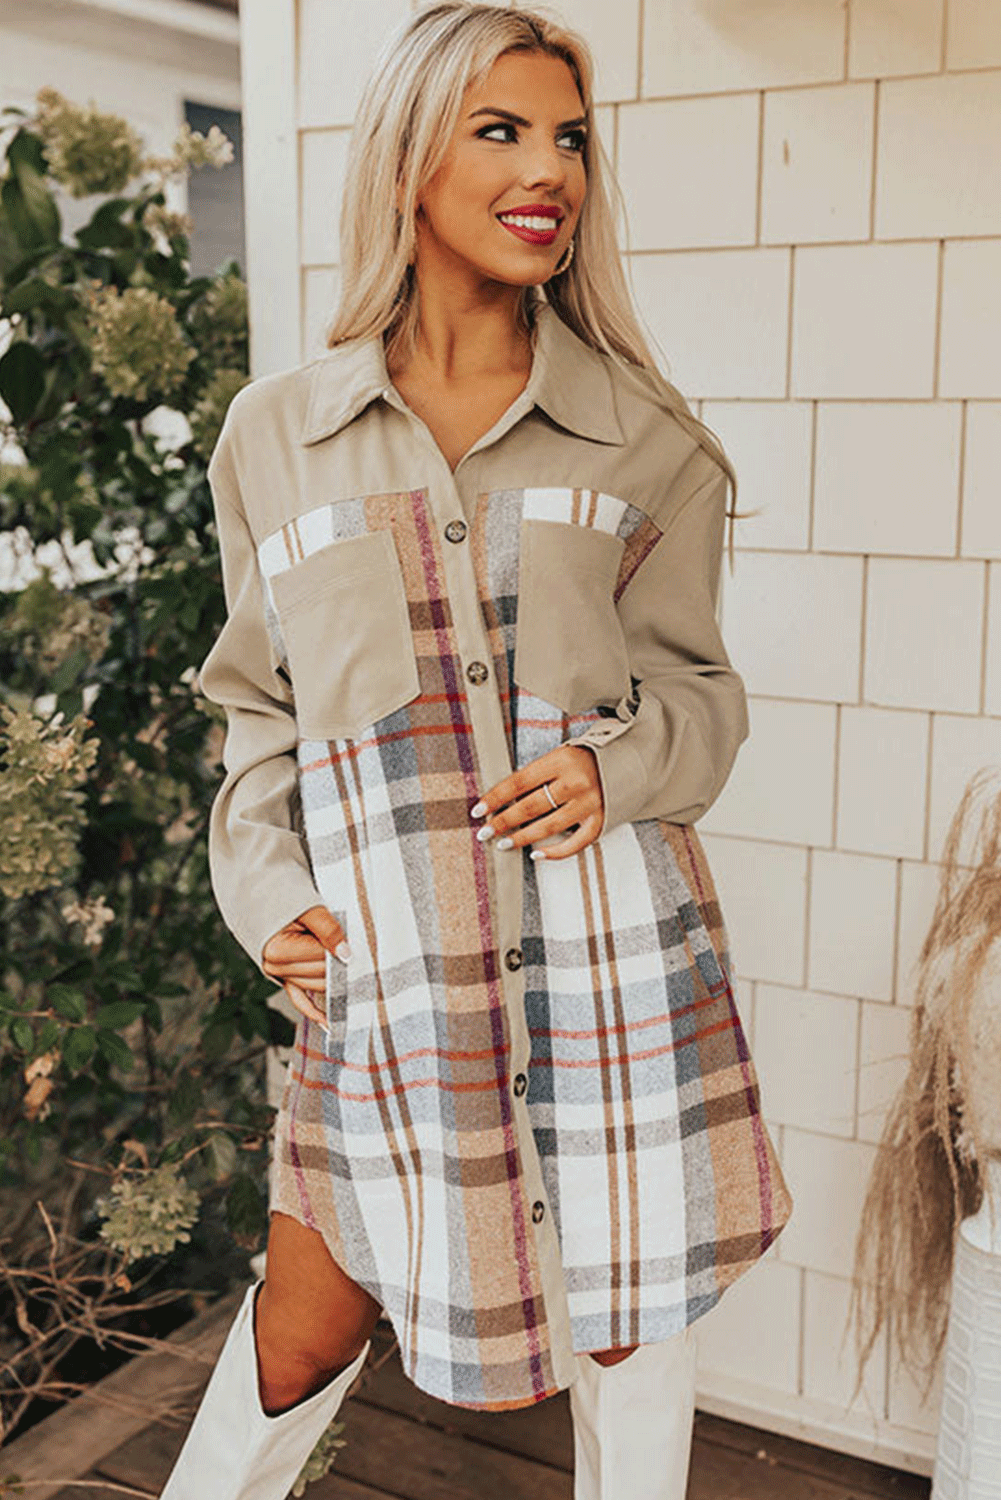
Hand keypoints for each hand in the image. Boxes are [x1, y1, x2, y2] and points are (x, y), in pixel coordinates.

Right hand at [261, 904, 349, 1026]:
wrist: (264, 898)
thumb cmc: (286, 900)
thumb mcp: (309, 908)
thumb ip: (328, 930)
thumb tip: (346, 954)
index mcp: (277, 950)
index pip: (321, 957)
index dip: (339, 947)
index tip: (351, 939)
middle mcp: (274, 967)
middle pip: (321, 973)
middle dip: (338, 963)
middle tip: (351, 948)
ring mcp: (278, 975)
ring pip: (317, 984)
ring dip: (333, 977)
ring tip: (344, 965)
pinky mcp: (285, 979)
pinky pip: (300, 1000)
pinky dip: (314, 1012)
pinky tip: (329, 1023)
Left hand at [471, 744, 603, 860]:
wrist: (628, 761)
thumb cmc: (586, 759)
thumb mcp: (560, 756)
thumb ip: (537, 774)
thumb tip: (502, 798)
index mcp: (561, 761)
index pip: (519, 782)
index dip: (496, 797)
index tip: (478, 810)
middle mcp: (576, 782)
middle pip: (531, 806)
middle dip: (503, 821)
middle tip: (485, 831)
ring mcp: (590, 803)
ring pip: (549, 827)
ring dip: (522, 837)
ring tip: (503, 843)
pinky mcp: (601, 820)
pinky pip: (575, 843)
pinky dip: (555, 852)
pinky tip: (536, 854)